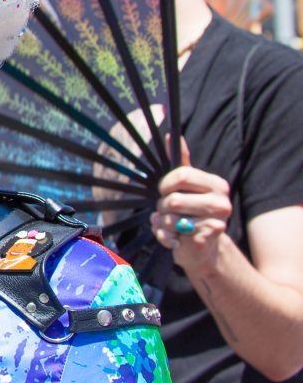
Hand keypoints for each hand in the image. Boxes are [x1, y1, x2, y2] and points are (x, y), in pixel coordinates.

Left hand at [150, 138, 231, 277]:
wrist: (203, 247)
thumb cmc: (190, 211)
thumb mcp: (187, 186)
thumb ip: (181, 162)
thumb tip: (172, 135)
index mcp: (216, 184)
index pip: (181, 175)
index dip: (165, 185)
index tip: (163, 191)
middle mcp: (222, 202)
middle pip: (173, 199)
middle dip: (161, 207)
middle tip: (167, 212)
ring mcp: (217, 222)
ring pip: (169, 218)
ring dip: (161, 223)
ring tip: (171, 224)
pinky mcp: (206, 240)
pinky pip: (170, 234)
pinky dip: (164, 236)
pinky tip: (175, 237)